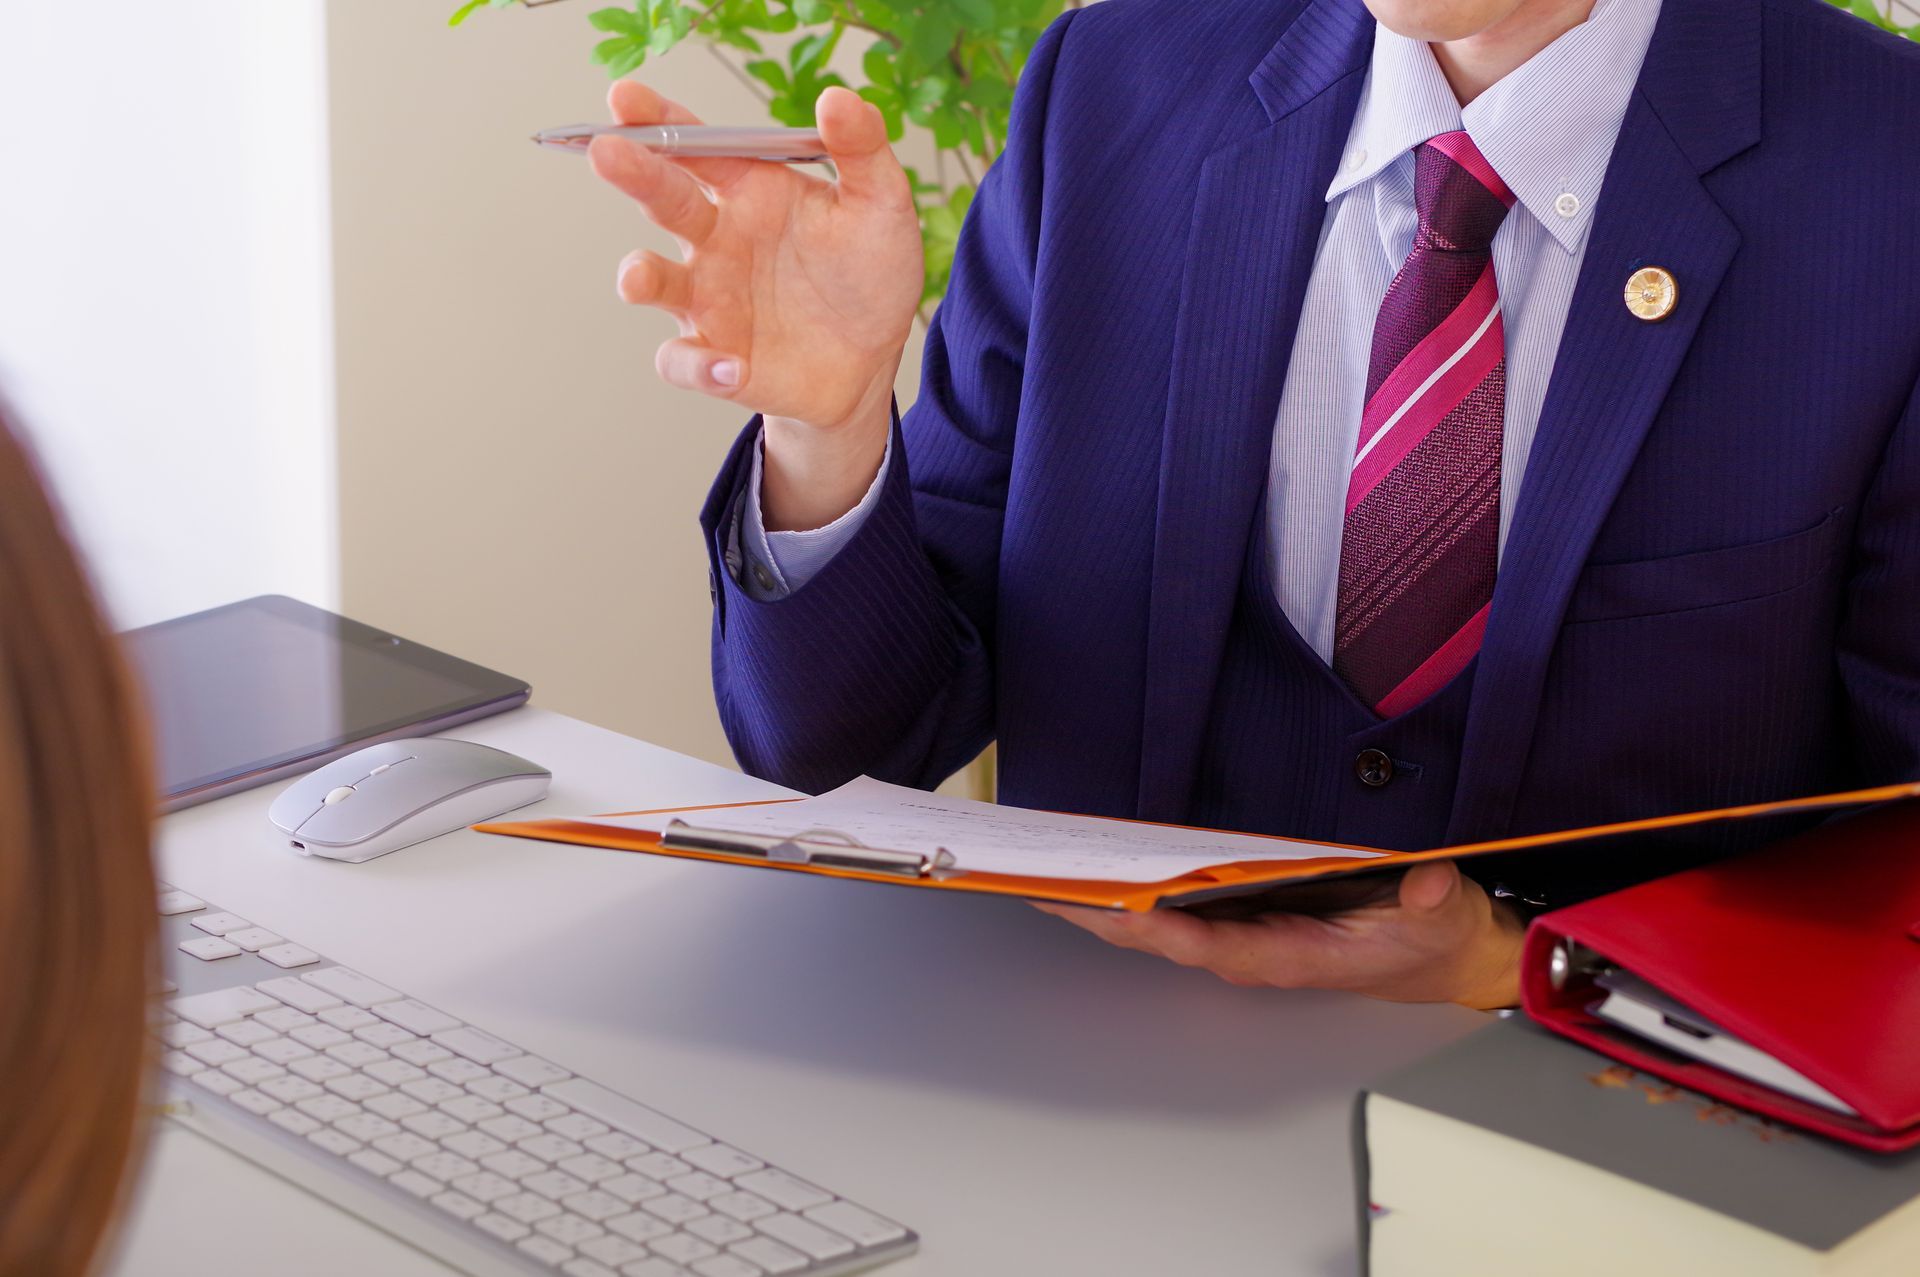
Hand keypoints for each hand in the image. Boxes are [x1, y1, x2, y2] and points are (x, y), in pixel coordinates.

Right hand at [589, 82, 921, 528]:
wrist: (872, 361)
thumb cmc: (868, 276)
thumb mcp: (881, 205)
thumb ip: (862, 149)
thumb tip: (838, 98)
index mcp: (750, 191)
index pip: (697, 145)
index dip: (659, 119)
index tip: (625, 97)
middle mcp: (717, 239)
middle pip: (665, 198)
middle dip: (634, 173)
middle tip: (608, 151)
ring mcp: (710, 300)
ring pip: (656, 281)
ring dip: (641, 275)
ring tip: (637, 277)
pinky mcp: (716, 359)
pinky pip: (685, 360)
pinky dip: (698, 365)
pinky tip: (731, 367)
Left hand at [1032, 861, 1526, 1008]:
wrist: (1443, 956)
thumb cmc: (1434, 939)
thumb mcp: (1446, 915)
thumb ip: (1432, 901)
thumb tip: (1424, 883)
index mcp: (1292, 955)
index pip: (1212, 944)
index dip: (1160, 927)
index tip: (1115, 906)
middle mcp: (1256, 950)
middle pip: (1164, 936)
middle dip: (1102, 913)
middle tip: (1043, 885)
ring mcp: (1245, 936)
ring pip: (1160, 923)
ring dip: (1105, 903)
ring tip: (1049, 871)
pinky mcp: (1244, 918)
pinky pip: (1176, 907)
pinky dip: (1133, 891)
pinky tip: (1098, 870)